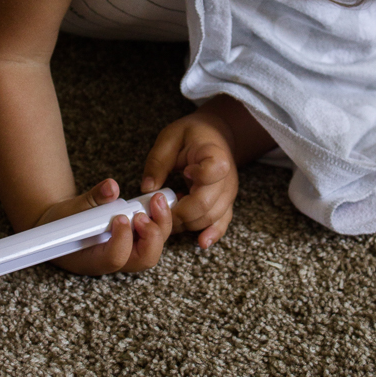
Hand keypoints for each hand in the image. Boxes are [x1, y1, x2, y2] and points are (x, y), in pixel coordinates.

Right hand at [35, 179, 172, 275]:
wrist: (59, 227)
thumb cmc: (61, 224)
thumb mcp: (71, 209)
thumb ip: (92, 199)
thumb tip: (111, 187)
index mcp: (94, 260)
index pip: (116, 257)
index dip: (122, 238)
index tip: (120, 218)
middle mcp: (115, 261)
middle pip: (144, 259)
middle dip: (152, 235)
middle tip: (144, 212)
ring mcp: (128, 253)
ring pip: (154, 248)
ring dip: (160, 225)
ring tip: (156, 200)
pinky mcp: (135, 241)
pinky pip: (154, 237)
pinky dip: (159, 220)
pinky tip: (156, 201)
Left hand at [141, 112, 238, 249]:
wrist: (215, 135)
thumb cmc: (192, 134)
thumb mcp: (170, 138)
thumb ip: (158, 162)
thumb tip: (147, 189)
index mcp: (216, 156)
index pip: (212, 172)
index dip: (197, 176)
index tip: (184, 173)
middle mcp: (227, 178)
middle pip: (205, 204)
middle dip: (179, 212)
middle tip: (158, 209)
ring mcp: (228, 194)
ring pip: (210, 218)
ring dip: (187, 223)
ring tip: (168, 215)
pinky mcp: (226, 204)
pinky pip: (222, 223)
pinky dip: (211, 234)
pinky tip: (201, 242)